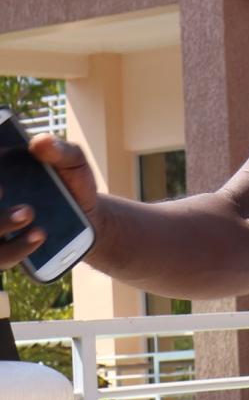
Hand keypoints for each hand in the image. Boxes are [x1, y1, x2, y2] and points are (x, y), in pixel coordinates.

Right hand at [0, 134, 100, 272]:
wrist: (88, 215)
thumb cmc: (71, 181)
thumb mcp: (72, 161)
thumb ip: (58, 150)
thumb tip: (39, 142)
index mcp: (0, 175)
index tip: (0, 183)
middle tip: (5, 191)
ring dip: (0, 223)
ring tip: (29, 213)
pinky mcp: (4, 253)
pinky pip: (1, 258)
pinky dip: (16, 249)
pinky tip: (40, 235)